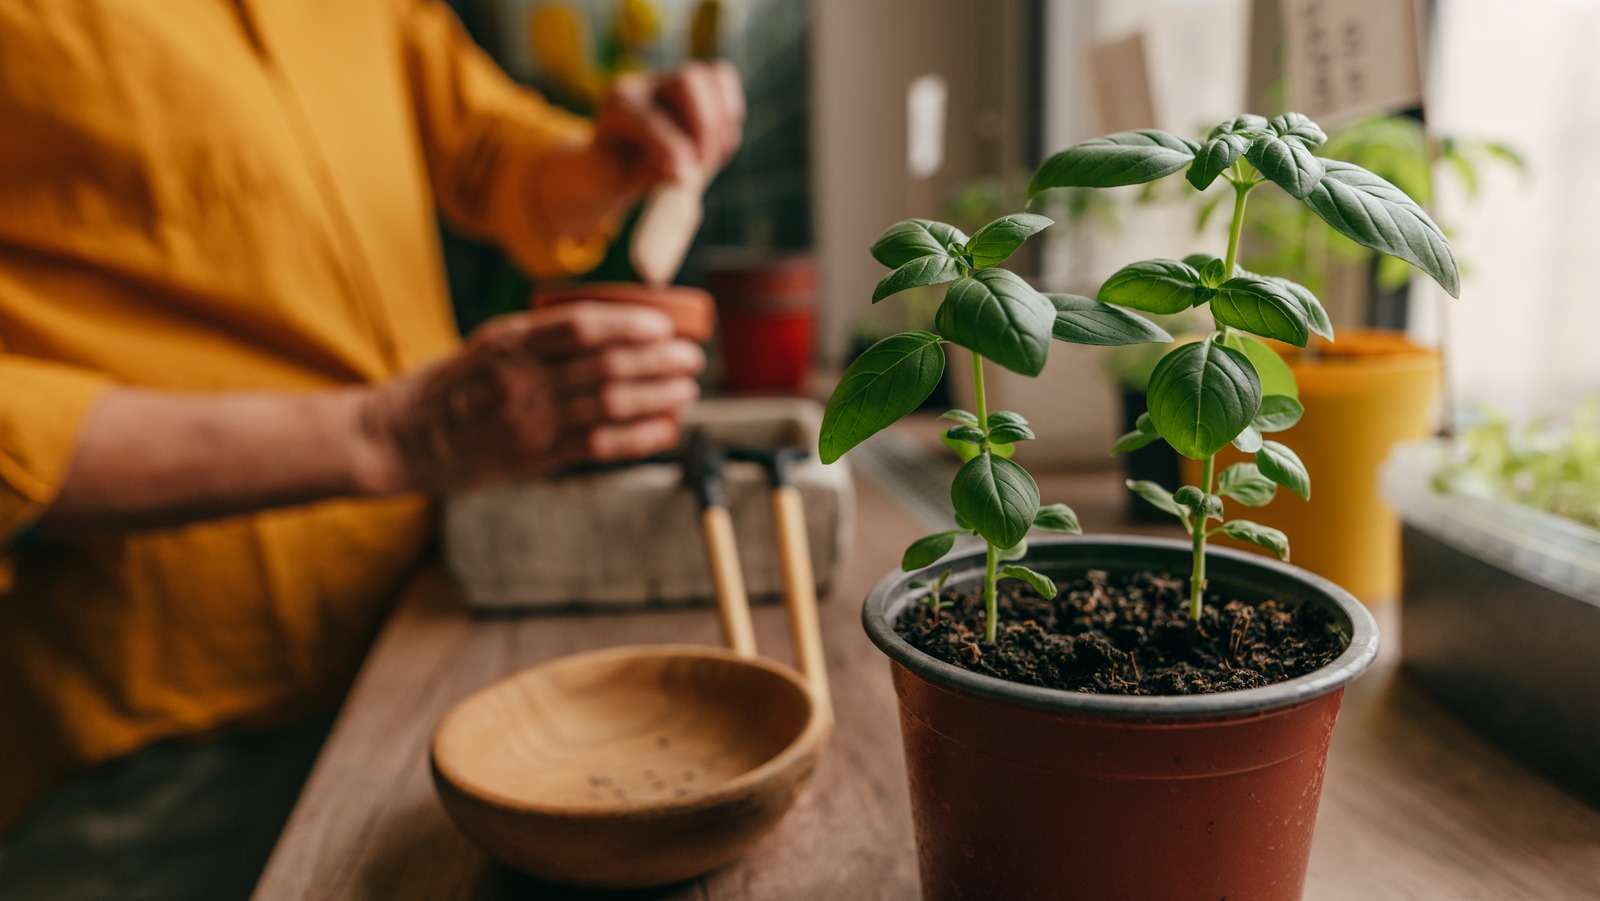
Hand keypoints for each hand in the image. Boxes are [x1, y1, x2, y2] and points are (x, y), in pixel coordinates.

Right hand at [359, 303, 703, 491]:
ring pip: (612, 406)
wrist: (401, 438)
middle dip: (660, 360)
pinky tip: (666, 427)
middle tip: (691, 356)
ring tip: (688, 388)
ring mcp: (530, 422)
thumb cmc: (451, 385)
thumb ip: (542, 337)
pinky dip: (640, 437)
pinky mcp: (535, 458)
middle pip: (608, 366)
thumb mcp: (489, 343)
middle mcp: (523, 381)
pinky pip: (599, 447)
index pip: (585, 326)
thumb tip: (613, 326)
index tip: (665, 324)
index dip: (633, 324)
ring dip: (660, 397)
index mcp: (511, 343)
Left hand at [540, 61, 745, 235]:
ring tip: (711, 157)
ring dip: (722, 122)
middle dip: (705, 125)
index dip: (671, 147)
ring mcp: (673, 82)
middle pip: (688, 80)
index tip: (683, 178)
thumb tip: (685, 174)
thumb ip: (645, 176)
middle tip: (704, 161)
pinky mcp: (697, 87)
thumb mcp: (616, 181)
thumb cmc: (616, 174)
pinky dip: (731, 115)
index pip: (650, 118)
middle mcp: (647, 85)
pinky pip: (724, 81)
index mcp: (618, 105)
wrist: (617, 164)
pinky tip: (718, 146)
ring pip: (714, 77)